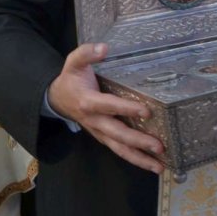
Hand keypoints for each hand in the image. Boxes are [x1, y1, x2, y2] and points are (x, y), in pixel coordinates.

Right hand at [48, 43, 163, 173]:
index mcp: (88, 101)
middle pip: (117, 134)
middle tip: (158, 146)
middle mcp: (94, 121)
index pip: (109, 106)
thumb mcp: (74, 62)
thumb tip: (104, 48)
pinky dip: (135, 159)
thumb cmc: (70, 79)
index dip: (126, 109)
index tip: (146, 111)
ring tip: (160, 167)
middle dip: (138, 141)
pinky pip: (119, 150)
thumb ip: (86, 53)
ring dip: (139, 159)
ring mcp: (99, 132)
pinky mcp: (103, 138)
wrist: (56, 99)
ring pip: (119, 149)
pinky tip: (152, 164)